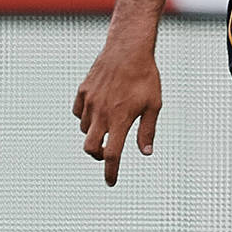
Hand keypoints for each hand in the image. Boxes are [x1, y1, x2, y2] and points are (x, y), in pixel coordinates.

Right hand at [73, 39, 162, 185]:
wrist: (128, 48)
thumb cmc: (145, 77)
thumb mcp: (154, 105)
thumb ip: (147, 131)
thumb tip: (146, 153)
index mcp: (120, 120)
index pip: (112, 155)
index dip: (111, 172)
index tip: (111, 182)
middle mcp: (101, 114)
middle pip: (90, 148)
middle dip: (98, 156)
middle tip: (108, 153)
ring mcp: (89, 102)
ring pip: (85, 130)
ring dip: (95, 135)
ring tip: (109, 126)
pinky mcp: (82, 91)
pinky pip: (78, 113)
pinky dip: (85, 118)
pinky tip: (97, 113)